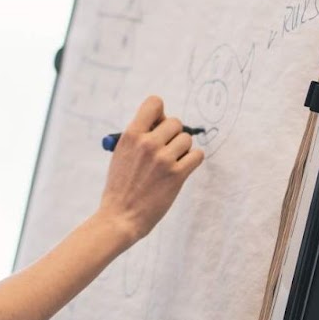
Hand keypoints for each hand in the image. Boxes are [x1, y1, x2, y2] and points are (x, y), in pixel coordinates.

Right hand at [97, 95, 204, 244]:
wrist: (121, 216)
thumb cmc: (121, 186)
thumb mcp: (121, 154)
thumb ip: (139, 137)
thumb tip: (163, 122)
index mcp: (131, 135)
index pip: (155, 103)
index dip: (160, 113)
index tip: (158, 126)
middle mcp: (148, 143)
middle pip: (176, 122)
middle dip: (173, 135)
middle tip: (165, 150)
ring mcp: (163, 159)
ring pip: (187, 139)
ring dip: (183, 150)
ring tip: (170, 163)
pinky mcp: (177, 175)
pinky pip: (197, 155)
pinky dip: (192, 161)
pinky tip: (181, 169)